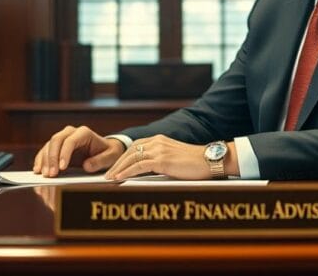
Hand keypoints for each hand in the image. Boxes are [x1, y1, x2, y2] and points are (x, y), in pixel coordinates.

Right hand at [32, 125, 124, 176]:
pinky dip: (40, 160)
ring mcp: (63, 138)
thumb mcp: (110, 157)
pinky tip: (38, 170)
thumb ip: (101, 161)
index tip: (62, 168)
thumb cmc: (109, 153)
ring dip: (44, 160)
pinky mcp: (57, 147)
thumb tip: (86, 165)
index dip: (64, 154)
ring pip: (48, 145)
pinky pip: (45, 151)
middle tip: (51, 174)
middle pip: (56, 141)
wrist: (105, 150)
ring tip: (45, 175)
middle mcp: (71, 132)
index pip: (70, 141)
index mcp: (84, 133)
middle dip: (51, 158)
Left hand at [104, 135, 233, 180]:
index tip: (115, 168)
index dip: (123, 158)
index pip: (135, 147)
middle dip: (117, 163)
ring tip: (110, 178)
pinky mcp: (162, 159)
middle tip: (107, 174)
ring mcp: (159, 149)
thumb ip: (160, 161)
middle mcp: (157, 141)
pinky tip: (119, 178)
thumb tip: (146, 173)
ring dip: (118, 169)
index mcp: (159, 140)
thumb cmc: (195, 164)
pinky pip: (139, 166)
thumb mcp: (174, 159)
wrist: (210, 160)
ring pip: (132, 158)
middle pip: (130, 151)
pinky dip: (127, 172)